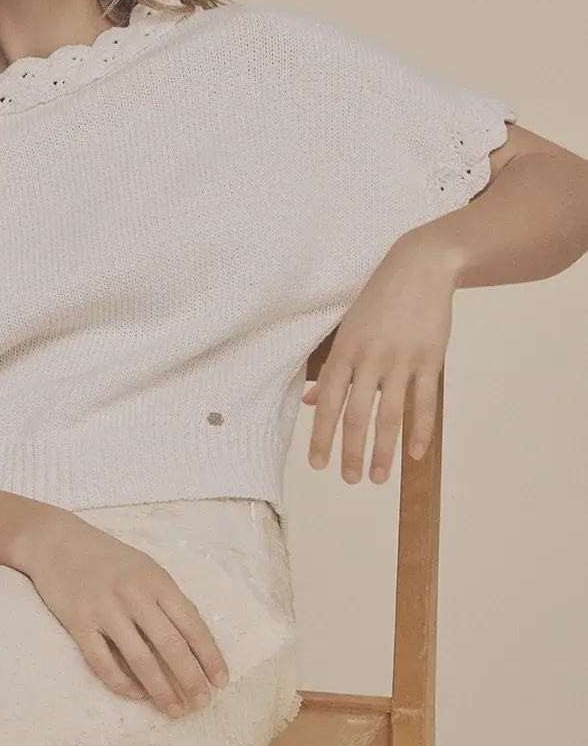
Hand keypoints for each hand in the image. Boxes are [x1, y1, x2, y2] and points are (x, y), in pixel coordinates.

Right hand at [18, 512, 229, 714]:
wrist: (56, 541)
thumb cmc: (108, 558)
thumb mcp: (146, 568)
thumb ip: (168, 599)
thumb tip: (195, 638)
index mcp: (157, 581)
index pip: (192, 624)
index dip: (209, 656)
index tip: (221, 681)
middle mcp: (134, 595)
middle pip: (170, 646)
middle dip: (190, 679)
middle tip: (201, 704)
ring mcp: (105, 610)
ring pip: (140, 659)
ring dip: (161, 690)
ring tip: (173, 709)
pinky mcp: (78, 623)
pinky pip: (103, 662)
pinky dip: (122, 683)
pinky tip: (136, 694)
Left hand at [303, 231, 461, 482]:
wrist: (422, 265)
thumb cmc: (379, 299)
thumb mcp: (348, 328)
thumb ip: (333, 368)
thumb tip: (313, 403)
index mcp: (346, 350)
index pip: (329, 402)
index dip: (322, 435)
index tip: (318, 464)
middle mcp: (372, 357)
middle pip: (358, 414)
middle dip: (352, 451)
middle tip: (350, 480)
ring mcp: (403, 358)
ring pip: (391, 414)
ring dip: (384, 451)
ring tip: (377, 478)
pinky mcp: (431, 358)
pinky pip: (424, 401)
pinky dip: (420, 430)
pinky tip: (415, 454)